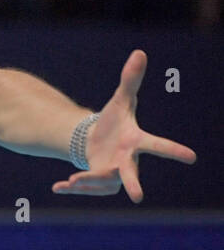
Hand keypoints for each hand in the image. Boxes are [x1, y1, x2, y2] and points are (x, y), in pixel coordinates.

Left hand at [52, 50, 196, 202]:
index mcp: (136, 142)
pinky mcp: (98, 183)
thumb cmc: (113, 122)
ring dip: (88, 181)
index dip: (174, 151)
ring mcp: (113, 175)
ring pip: (102, 182)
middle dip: (133, 184)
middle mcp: (127, 162)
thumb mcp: (120, 100)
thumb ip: (130, 80)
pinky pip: (86, 189)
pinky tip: (57, 188)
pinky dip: (72, 189)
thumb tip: (139, 52)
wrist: (95, 140)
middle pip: (132, 174)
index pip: (157, 145)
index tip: (191, 157)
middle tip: (137, 197)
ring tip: (70, 181)